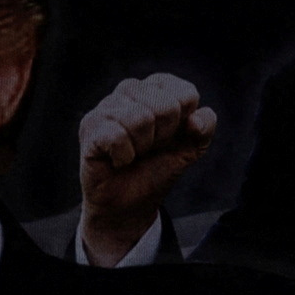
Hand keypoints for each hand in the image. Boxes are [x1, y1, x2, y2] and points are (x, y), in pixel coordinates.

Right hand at [73, 73, 216, 264]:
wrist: (129, 206)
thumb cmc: (156, 170)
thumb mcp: (190, 149)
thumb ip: (204, 128)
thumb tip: (195, 120)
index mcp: (156, 88)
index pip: (185, 93)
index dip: (183, 124)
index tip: (169, 138)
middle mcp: (130, 91)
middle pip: (165, 106)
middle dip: (163, 137)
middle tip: (148, 149)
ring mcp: (106, 107)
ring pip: (140, 119)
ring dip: (142, 148)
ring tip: (132, 154)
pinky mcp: (90, 127)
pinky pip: (117, 136)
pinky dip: (124, 157)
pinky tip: (117, 160)